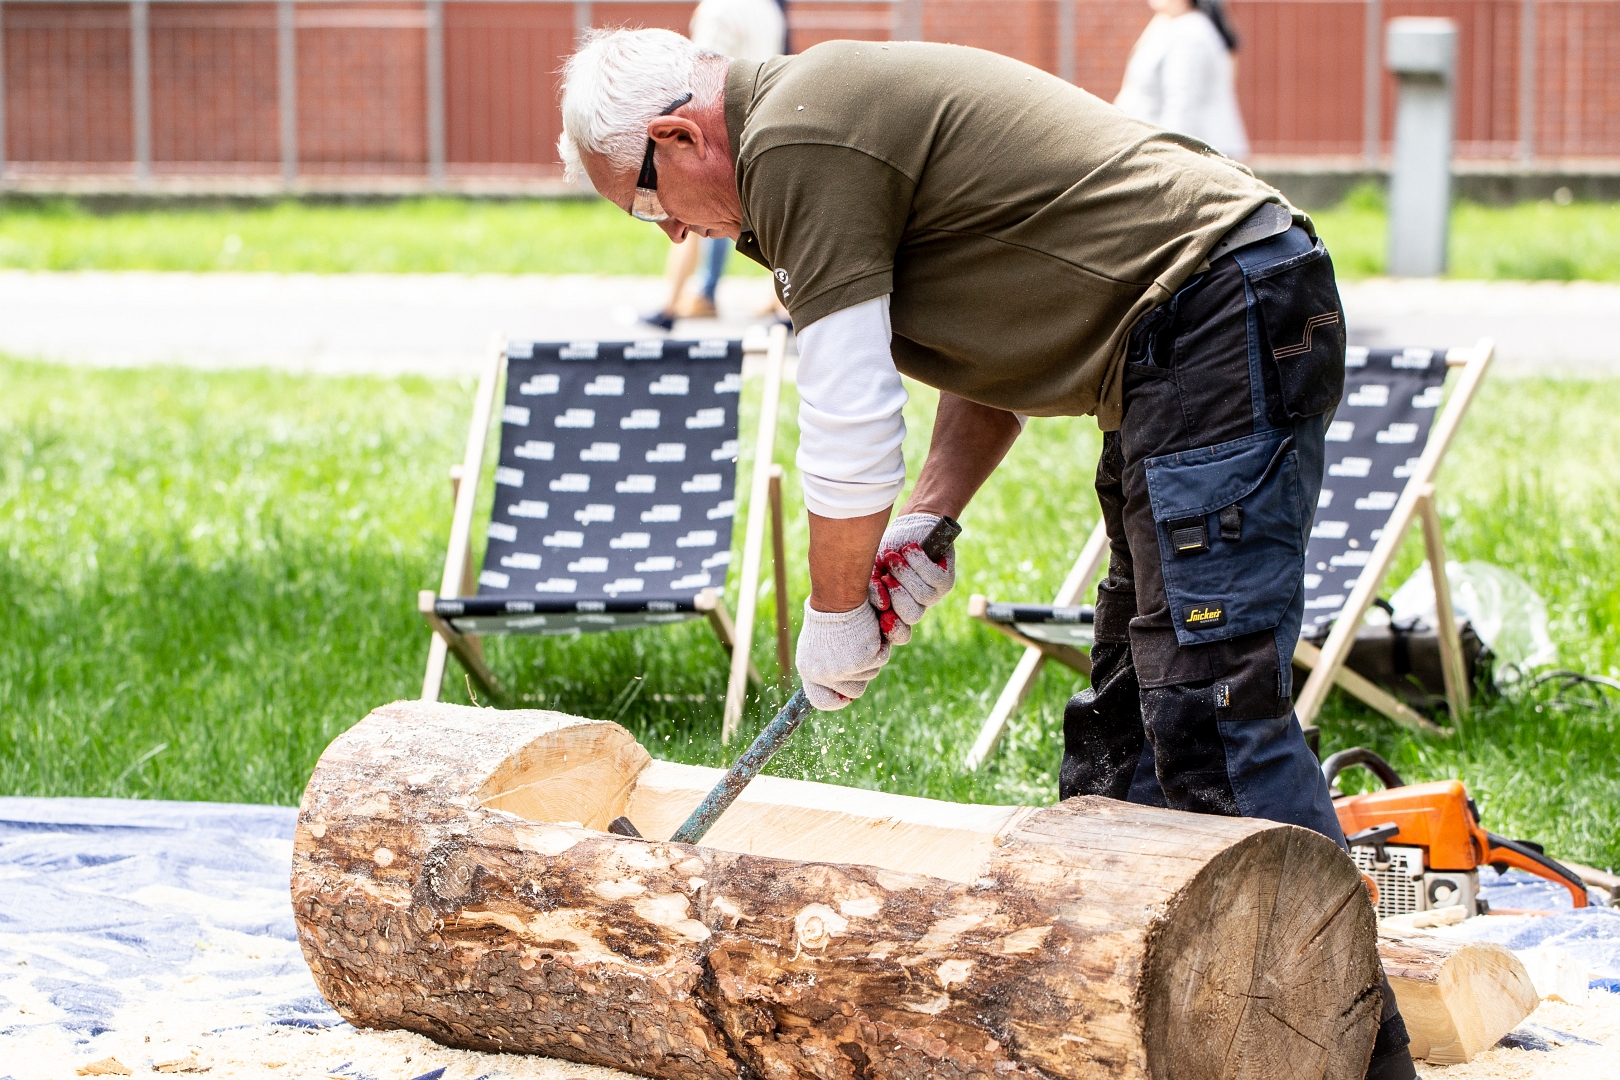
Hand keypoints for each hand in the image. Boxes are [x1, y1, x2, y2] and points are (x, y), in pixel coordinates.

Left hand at [796, 600, 890, 710]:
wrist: (838, 597)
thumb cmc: (829, 613)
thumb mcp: (818, 644)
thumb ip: (825, 664)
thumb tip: (840, 690)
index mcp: (808, 670)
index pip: (820, 701)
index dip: (835, 699)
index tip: (844, 695)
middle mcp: (823, 674)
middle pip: (854, 691)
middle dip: (861, 674)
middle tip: (859, 652)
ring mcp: (843, 670)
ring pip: (870, 674)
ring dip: (871, 656)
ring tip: (860, 634)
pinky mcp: (862, 661)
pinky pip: (880, 659)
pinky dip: (880, 645)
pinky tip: (869, 629)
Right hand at [868, 513, 955, 645]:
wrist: (908, 526)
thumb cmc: (887, 550)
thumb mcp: (873, 569)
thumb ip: (872, 589)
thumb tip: (882, 605)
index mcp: (895, 609)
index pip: (898, 633)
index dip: (893, 630)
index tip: (885, 618)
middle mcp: (916, 605)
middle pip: (912, 615)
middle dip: (898, 596)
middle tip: (886, 576)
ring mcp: (933, 595)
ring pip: (923, 596)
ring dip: (906, 574)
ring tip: (894, 556)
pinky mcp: (946, 580)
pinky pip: (934, 578)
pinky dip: (919, 563)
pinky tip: (910, 549)